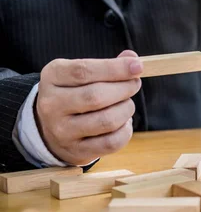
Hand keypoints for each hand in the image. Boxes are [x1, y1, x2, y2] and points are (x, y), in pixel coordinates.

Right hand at [36, 50, 142, 164]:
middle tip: (134, 84)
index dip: (115, 68)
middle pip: (96, 96)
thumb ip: (109, 65)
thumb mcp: (84, 73)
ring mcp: (62, 131)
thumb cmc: (76, 93)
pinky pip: (111, 142)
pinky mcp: (76, 151)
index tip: (138, 66)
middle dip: (125, 88)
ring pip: (107, 120)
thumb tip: (133, 60)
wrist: (52, 128)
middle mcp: (51, 104)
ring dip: (126, 109)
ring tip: (126, 104)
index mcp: (52, 77)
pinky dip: (126, 130)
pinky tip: (123, 122)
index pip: (84, 71)